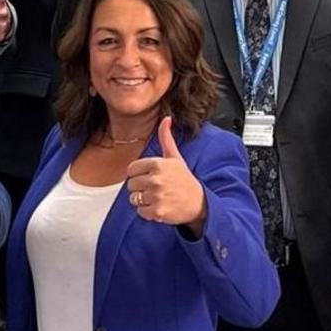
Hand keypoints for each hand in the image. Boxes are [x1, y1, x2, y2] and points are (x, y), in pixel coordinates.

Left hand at [126, 117, 205, 233]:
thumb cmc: (184, 179)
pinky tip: (159, 206)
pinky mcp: (157, 212)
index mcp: (158, 164)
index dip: (139, 174)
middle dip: (141, 188)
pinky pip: (140, 211)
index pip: (131, 169)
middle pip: (131, 184)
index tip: (150, 176)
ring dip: (143, 200)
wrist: (199, 203)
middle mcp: (156, 179)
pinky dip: (147, 212)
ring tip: (157, 197)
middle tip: (156, 188)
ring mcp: (156, 196)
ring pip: (134, 198)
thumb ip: (166, 138)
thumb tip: (166, 118)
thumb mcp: (175, 157)